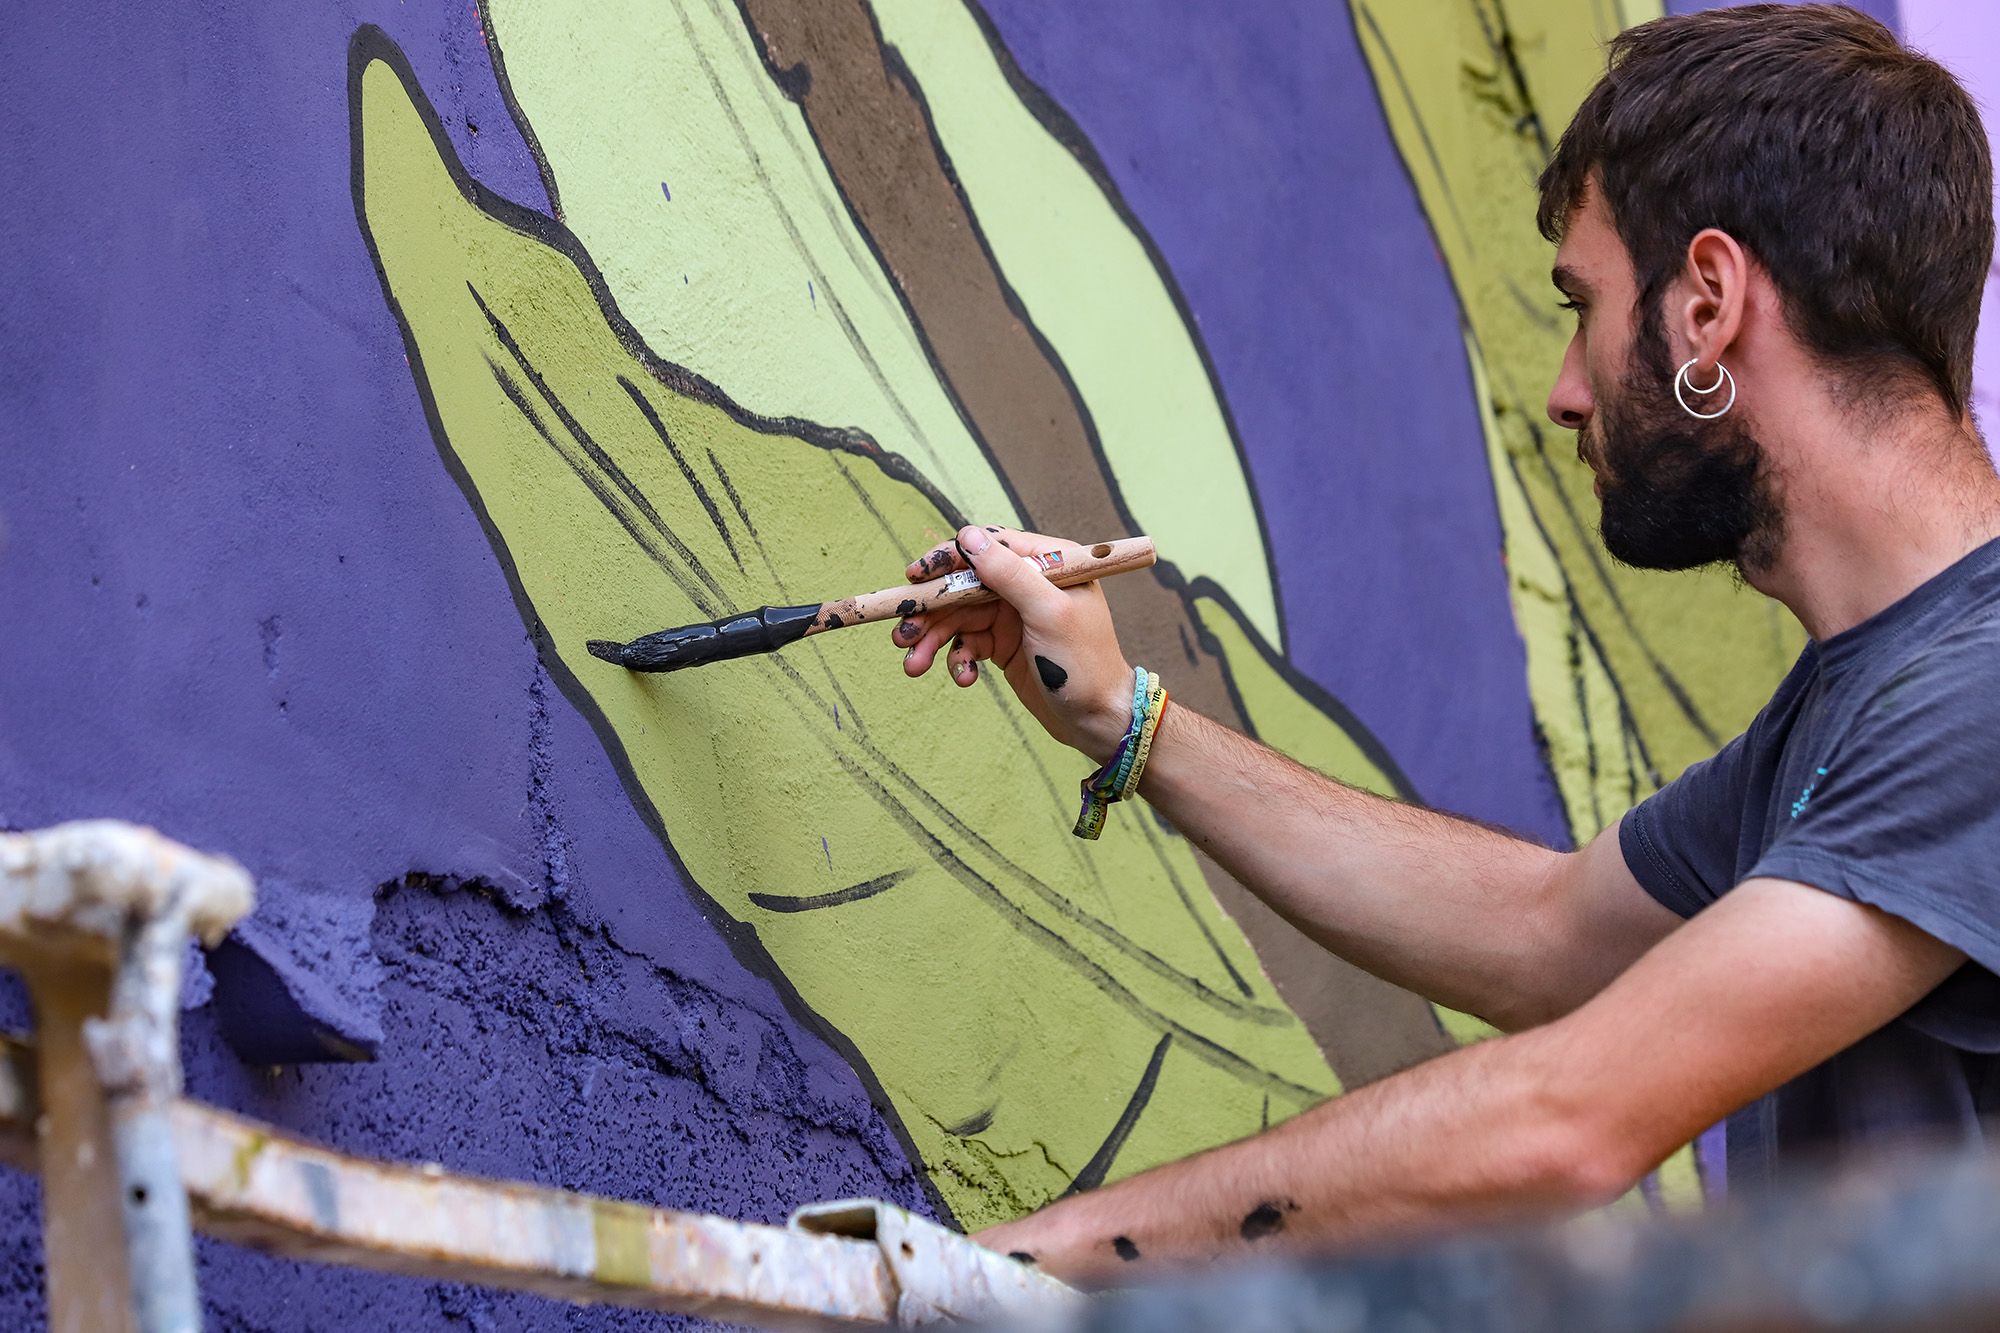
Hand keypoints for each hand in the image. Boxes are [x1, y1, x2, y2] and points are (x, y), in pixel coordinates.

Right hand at [893, 525, 1133, 761]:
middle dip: (931, 611)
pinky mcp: (1004, 645)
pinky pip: (968, 644)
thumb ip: (1008, 573)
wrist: (1098, 721)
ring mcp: (1014, 615)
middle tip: (902, 634)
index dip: (947, 559)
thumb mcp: (1047, 612)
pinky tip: (963, 679)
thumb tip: (967, 536)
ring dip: (933, 641)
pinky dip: (958, 661)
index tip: (914, 576)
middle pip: (964, 586)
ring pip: (959, 618)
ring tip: (912, 666)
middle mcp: (1028, 584)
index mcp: (1047, 563)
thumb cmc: (1083, 663)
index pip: (988, 547)